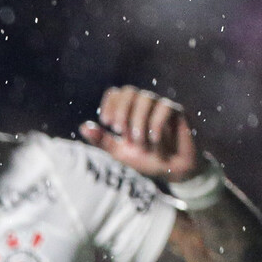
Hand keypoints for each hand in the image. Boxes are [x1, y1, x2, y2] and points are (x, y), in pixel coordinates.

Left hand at [78, 86, 202, 183]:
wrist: (172, 170)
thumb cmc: (146, 160)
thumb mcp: (119, 152)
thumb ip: (102, 140)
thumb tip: (83, 126)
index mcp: (129, 112)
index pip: (116, 93)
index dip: (109, 103)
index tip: (106, 122)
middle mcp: (144, 105)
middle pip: (129, 91)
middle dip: (121, 110)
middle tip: (119, 131)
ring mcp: (161, 106)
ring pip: (145, 98)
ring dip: (137, 121)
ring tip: (138, 141)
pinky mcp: (177, 111)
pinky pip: (164, 107)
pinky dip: (155, 124)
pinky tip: (153, 140)